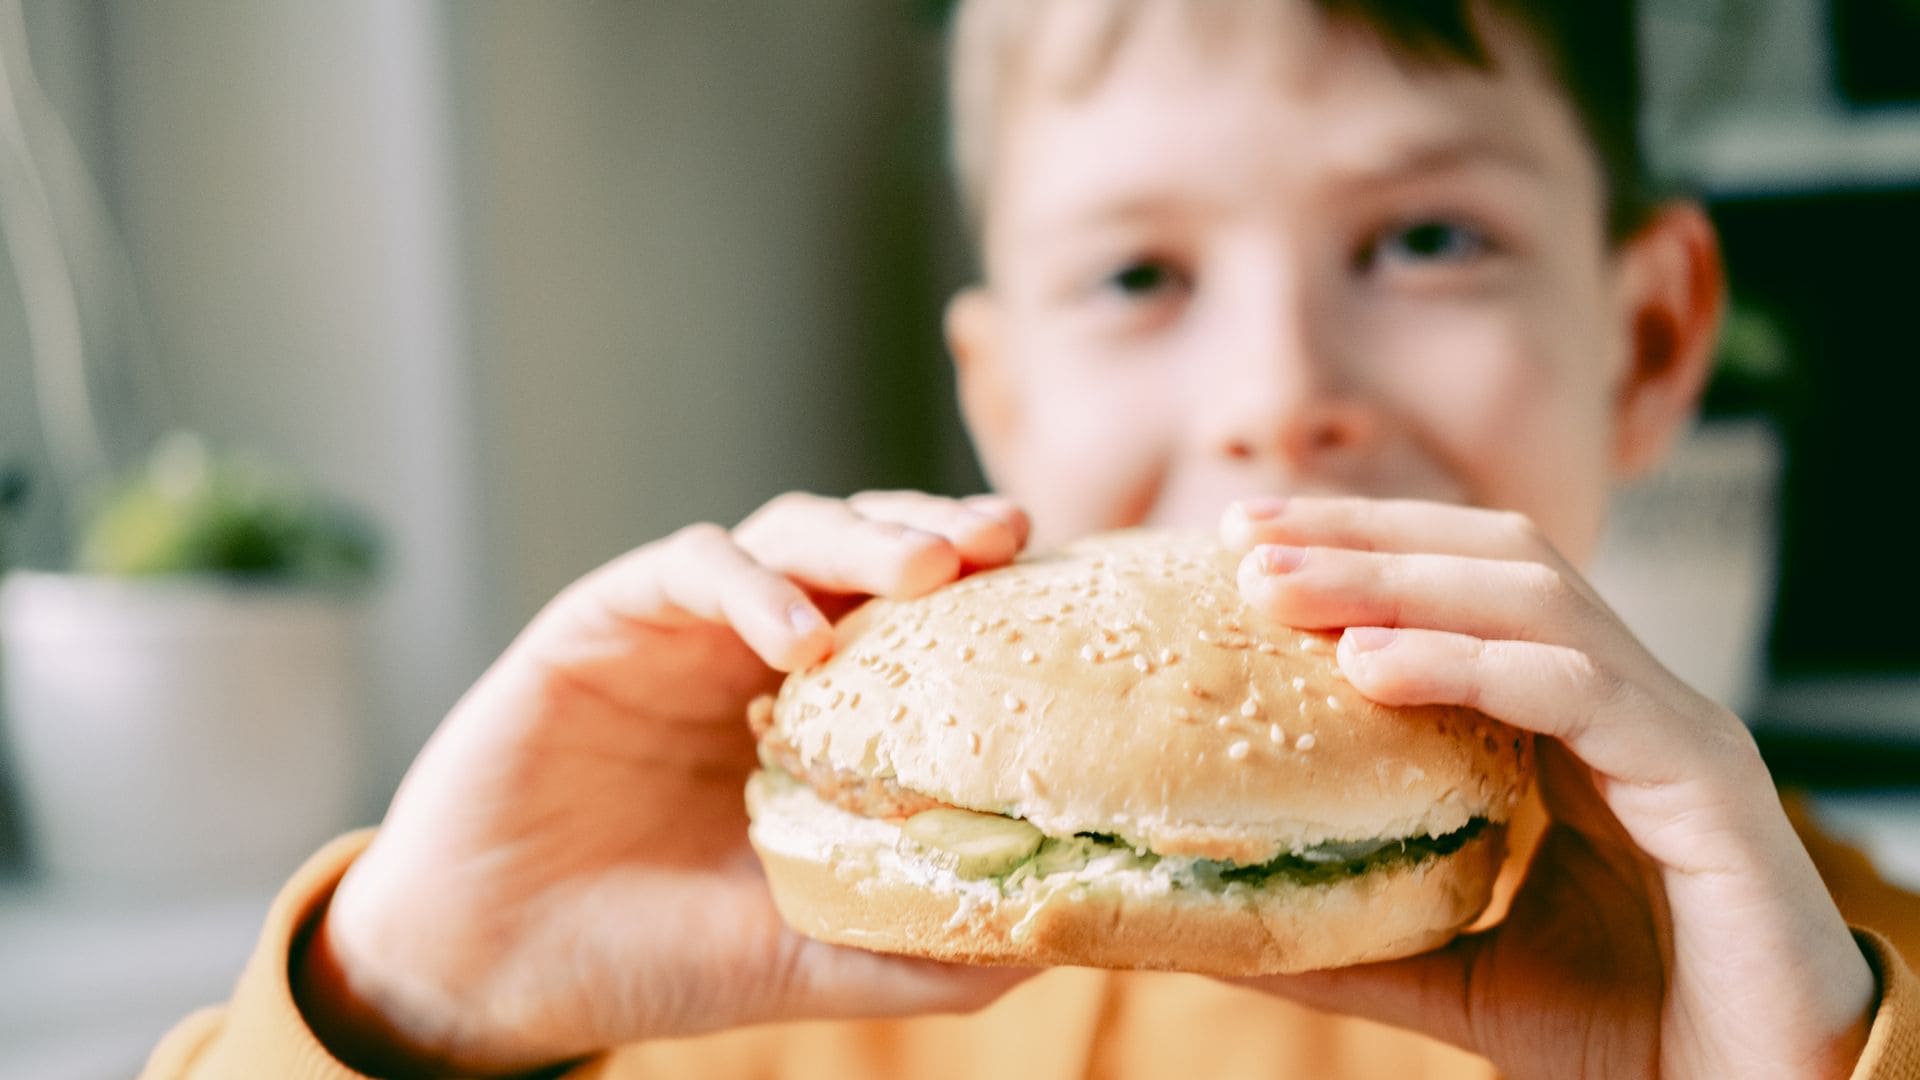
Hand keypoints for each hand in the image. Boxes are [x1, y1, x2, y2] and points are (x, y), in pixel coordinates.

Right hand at [295, 491, 1034, 1075]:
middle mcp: (759, 651)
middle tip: (1005, 538)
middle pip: (868, 547)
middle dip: (939, 531)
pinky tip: (800, 638)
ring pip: (790, 531)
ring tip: (928, 570)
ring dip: (863, 539)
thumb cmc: (655, 957)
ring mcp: (684, 629)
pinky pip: (692, 566)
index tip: (1061, 587)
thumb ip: (923, 938)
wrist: (495, 969)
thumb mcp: (812, 952)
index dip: (991, 591)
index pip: (922, 618)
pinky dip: (753, 586)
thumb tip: (1062, 931)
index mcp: (820, 712)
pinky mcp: (604, 617)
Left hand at [1220, 496, 1875, 1079]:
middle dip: (1364, 536)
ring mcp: (1669, 727)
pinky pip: (1581, 689)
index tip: (1239, 542)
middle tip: (1241, 537)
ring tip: (1278, 588)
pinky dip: (1470, 664)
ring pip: (1533, 599)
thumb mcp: (1456, 974)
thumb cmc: (1625, 1036)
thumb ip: (1361, 935)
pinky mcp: (1704, 777)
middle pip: (1492, 559)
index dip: (1358, 546)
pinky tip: (1369, 664)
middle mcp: (1623, 700)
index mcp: (1570, 721)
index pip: (1462, 585)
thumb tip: (1232, 927)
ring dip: (1394, 580)